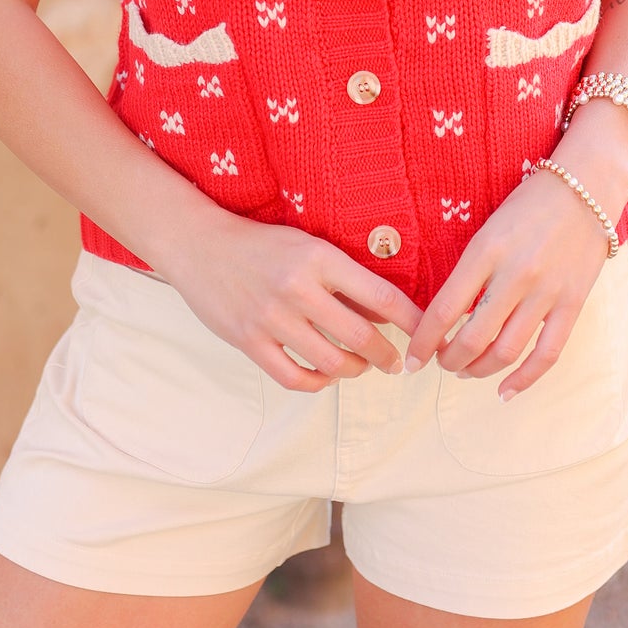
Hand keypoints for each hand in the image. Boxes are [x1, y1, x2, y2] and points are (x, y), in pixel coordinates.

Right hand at [159, 209, 421, 391]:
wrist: (200, 245)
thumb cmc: (262, 244)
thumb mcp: (308, 246)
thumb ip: (344, 279)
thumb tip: (388, 313)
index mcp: (320, 258)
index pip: (382, 297)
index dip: (413, 323)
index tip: (428, 337)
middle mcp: (298, 288)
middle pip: (361, 338)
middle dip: (388, 357)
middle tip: (397, 363)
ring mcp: (271, 318)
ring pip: (331, 363)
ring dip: (355, 371)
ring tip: (361, 366)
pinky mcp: (248, 341)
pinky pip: (293, 377)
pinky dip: (316, 383)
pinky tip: (324, 376)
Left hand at [402, 168, 614, 398]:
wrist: (585, 186)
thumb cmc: (527, 205)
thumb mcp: (488, 229)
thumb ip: (469, 270)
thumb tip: (445, 316)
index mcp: (485, 250)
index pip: (444, 309)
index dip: (423, 341)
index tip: (412, 358)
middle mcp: (515, 274)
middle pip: (473, 338)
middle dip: (449, 360)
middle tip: (440, 362)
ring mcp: (546, 291)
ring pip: (506, 351)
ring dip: (478, 370)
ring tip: (466, 371)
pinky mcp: (573, 303)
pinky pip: (546, 354)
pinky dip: (523, 379)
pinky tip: (504, 390)